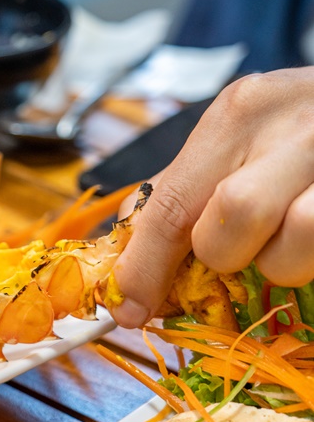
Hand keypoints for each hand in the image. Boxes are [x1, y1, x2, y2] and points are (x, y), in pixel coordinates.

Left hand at [109, 67, 313, 327]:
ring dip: (280, 260)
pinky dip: (311, 258)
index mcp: (238, 113)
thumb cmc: (293, 128)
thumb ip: (177, 191)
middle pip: (234, 214)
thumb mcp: (234, 139)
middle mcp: (290, 128)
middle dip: (225, 253)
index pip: (173, 201)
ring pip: (295, 239)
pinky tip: (309, 236)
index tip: (130, 309)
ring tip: (285, 236)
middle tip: (237, 248)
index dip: (145, 266)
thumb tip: (127, 264)